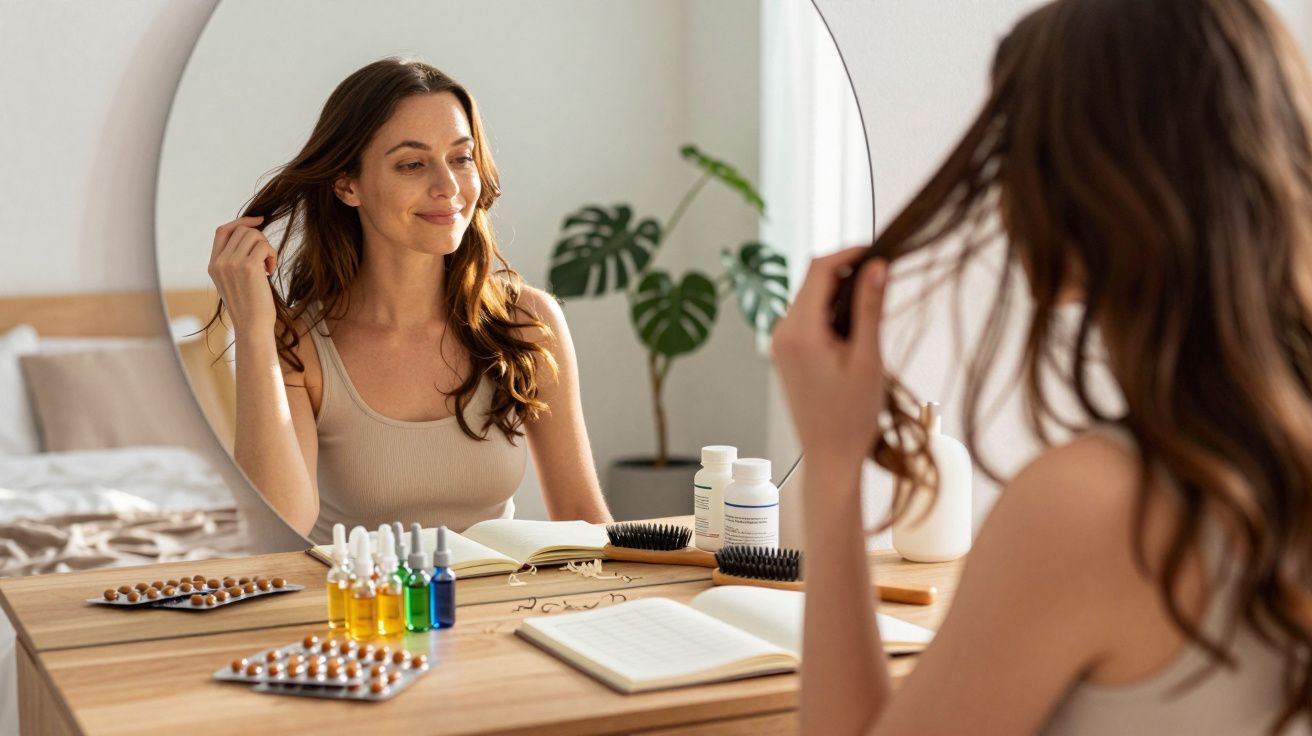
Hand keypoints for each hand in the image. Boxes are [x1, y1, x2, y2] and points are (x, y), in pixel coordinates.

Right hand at [207, 215, 277, 336]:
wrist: (252, 327)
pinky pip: (264, 246)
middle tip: (267, 259)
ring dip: (268, 247)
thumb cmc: (249, 307)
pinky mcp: (248, 267)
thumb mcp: (235, 281)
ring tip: (269, 266)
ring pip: (254, 235)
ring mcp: (232, 263)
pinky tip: (271, 271)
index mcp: (213, 265)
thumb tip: (252, 235)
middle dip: (260, 239)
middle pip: (242, 230)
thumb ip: (235, 260)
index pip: (223, 231)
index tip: (260, 220)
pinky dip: (272, 255)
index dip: (241, 222)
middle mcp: (219, 262)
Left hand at [771, 246, 888, 468]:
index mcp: (799, 331)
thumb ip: (870, 308)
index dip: (849, 252)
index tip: (879, 250)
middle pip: (812, 280)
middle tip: (884, 277)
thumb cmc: (851, 416)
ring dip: (839, 294)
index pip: (819, 269)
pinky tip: (854, 329)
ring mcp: (780, 342)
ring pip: (810, 298)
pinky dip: (830, 312)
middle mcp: (782, 332)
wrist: (829, 456)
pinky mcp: (785, 352)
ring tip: (873, 307)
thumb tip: (878, 265)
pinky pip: (807, 317)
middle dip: (847, 272)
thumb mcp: (868, 359)